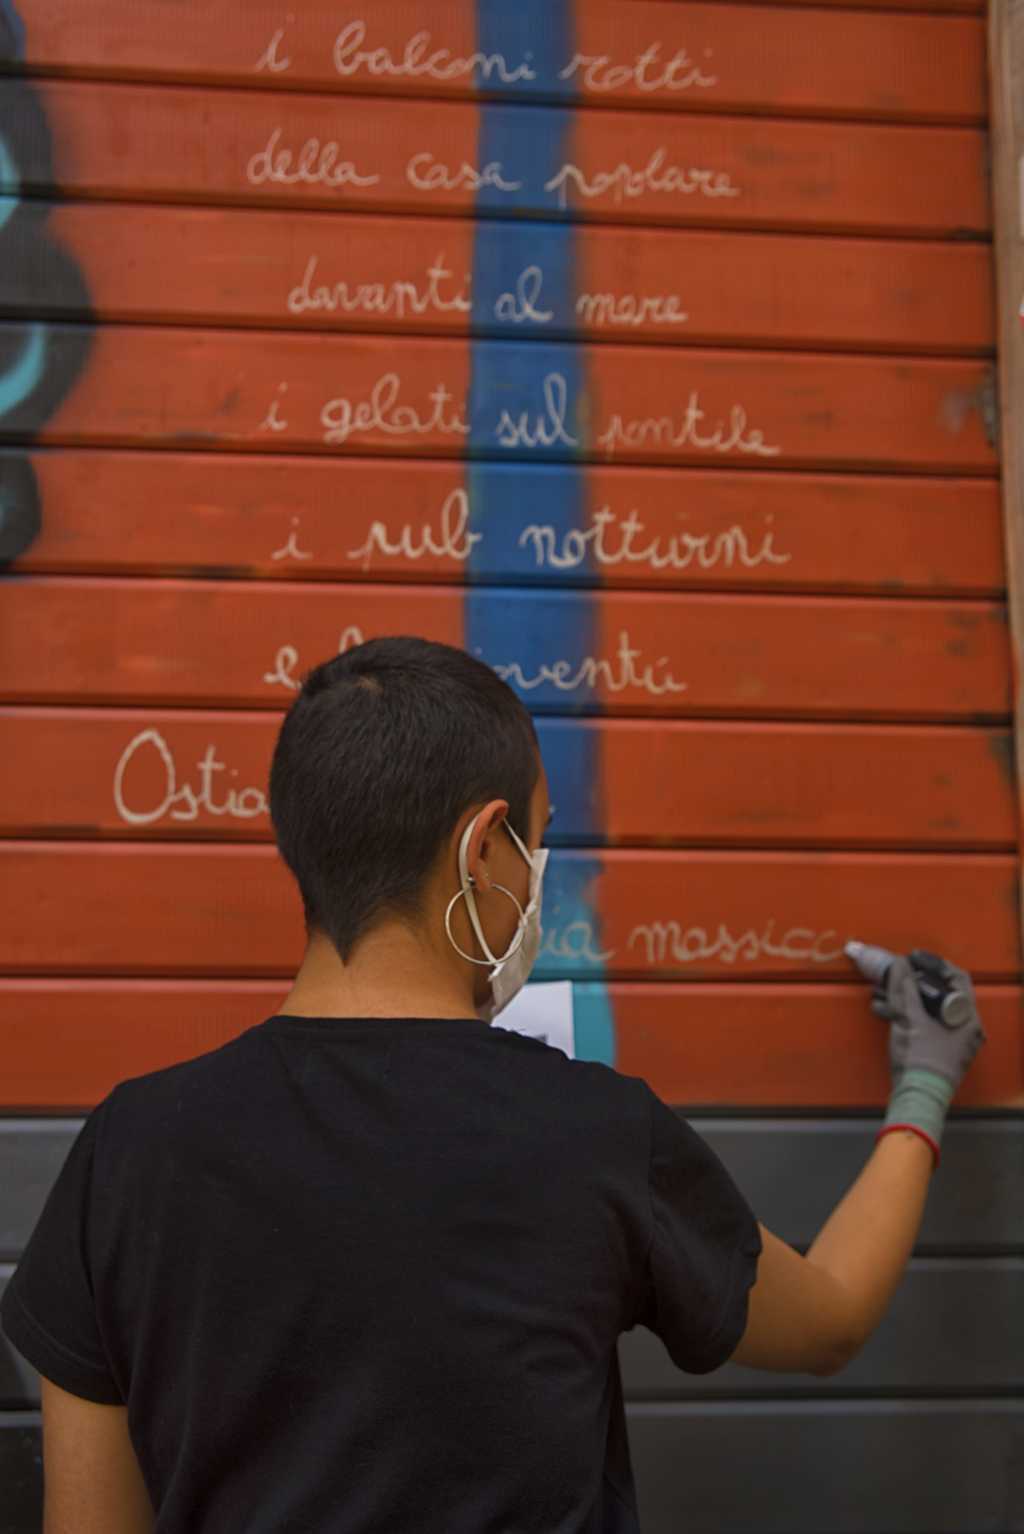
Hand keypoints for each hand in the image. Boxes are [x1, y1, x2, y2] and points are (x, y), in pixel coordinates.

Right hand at [869, 951, 986, 1093]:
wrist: (916, 1098)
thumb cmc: (920, 1058)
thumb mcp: (909, 1019)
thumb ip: (903, 988)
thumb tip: (898, 961)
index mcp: (967, 1019)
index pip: (957, 979)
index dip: (934, 964)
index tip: (912, 957)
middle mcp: (964, 1029)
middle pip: (939, 993)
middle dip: (911, 981)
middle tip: (892, 972)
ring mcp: (950, 1041)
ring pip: (927, 1008)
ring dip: (902, 997)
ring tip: (879, 990)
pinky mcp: (934, 1050)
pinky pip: (921, 1023)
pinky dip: (904, 1013)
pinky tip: (882, 1008)